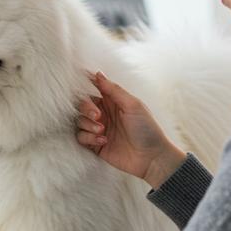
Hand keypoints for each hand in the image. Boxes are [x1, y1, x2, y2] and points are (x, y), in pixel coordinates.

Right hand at [77, 72, 186, 188]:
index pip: (94, 89)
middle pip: (82, 104)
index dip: (85, 86)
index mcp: (113, 101)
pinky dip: (89, 138)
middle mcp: (103, 114)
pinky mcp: (95, 145)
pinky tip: (103, 141)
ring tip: (103, 131)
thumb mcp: (132, 105)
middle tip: (98, 116)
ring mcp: (98, 129)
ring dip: (88, 125)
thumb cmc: (147, 129)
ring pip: (79, 121)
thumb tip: (98, 73)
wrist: (151, 157)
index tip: (81, 86)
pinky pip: (81, 137)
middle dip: (86, 108)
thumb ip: (114, 90)